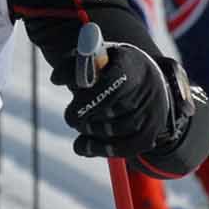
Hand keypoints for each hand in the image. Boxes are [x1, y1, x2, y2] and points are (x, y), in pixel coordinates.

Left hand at [51, 42, 176, 158]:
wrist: (142, 76)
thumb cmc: (109, 66)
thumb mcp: (90, 58)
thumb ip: (70, 66)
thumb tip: (55, 80)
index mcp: (130, 64)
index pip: (112, 85)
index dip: (89, 102)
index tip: (71, 114)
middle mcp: (147, 88)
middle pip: (115, 111)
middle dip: (87, 120)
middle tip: (72, 119)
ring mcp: (153, 110)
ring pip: (121, 131)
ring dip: (94, 135)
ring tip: (80, 128)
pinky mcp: (152, 130)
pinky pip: (131, 147)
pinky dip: (104, 149)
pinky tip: (84, 147)